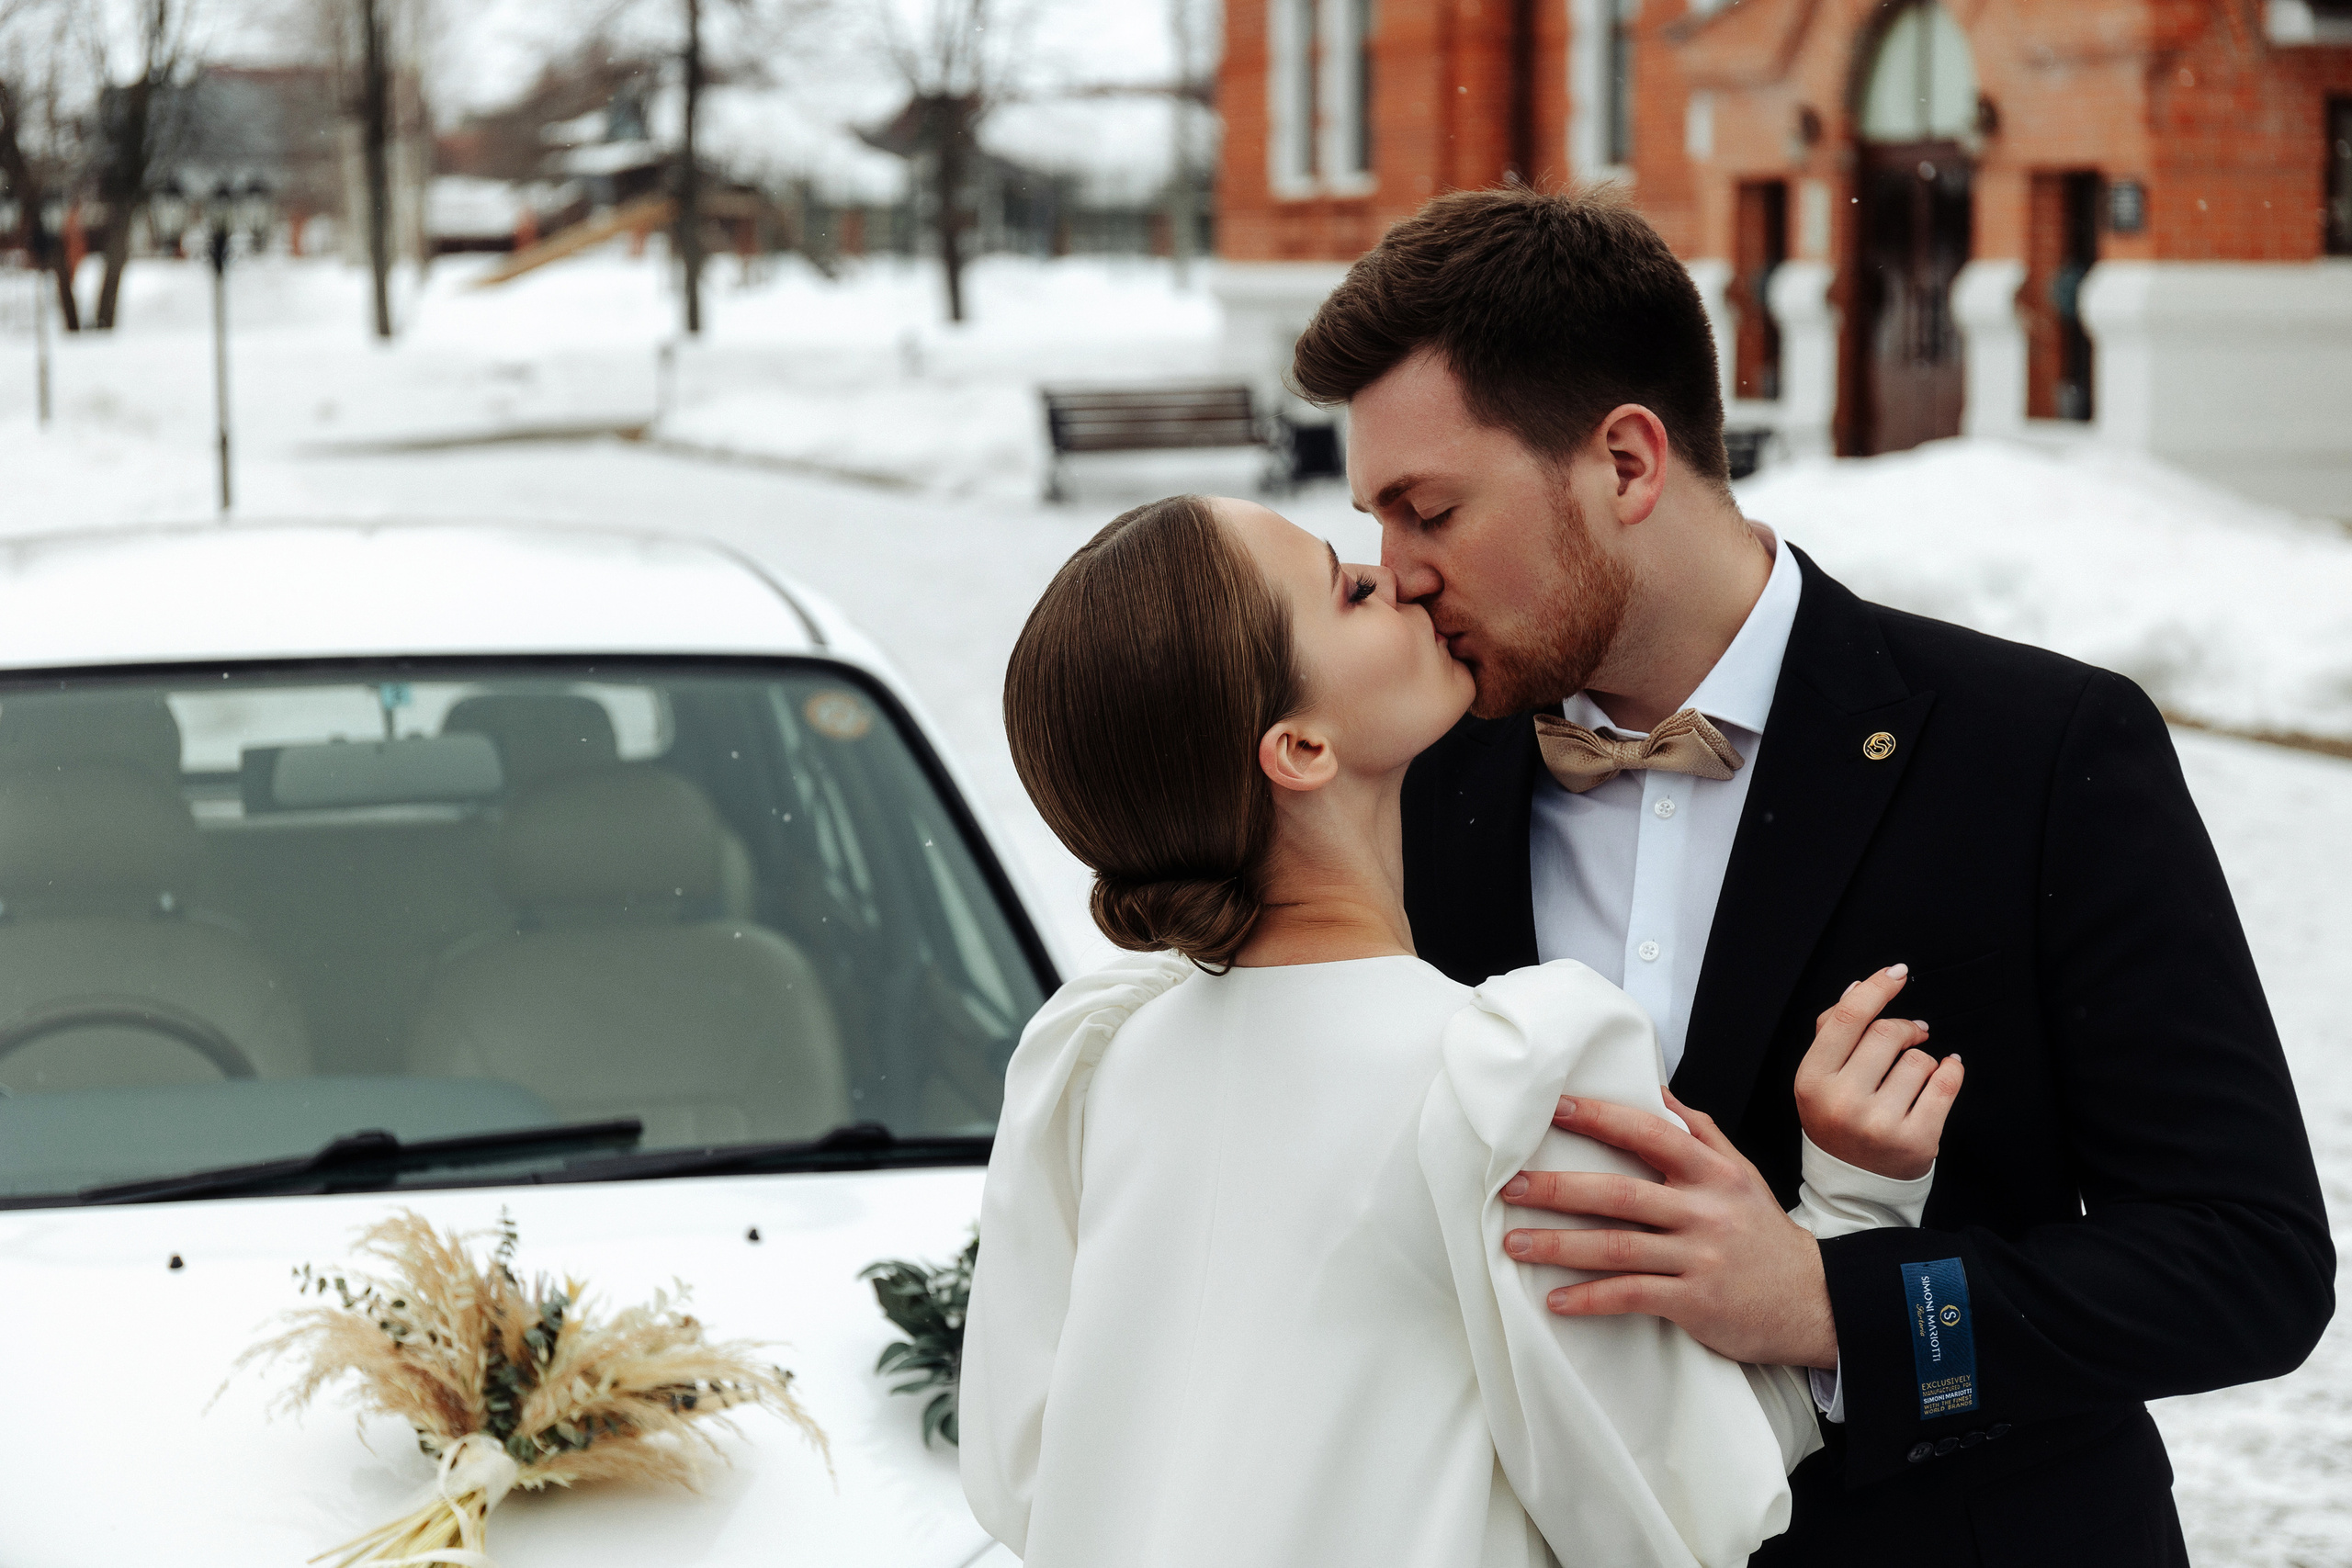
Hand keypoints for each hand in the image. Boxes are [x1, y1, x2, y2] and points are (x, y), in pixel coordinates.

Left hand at [1501, 1090, 1838, 1367]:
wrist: (1817, 1302)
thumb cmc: (1764, 1233)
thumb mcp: (1742, 1174)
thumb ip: (1698, 1132)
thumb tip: (1655, 1090)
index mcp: (1712, 1173)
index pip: (1648, 1134)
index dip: (1599, 1119)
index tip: (1553, 1109)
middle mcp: (1704, 1210)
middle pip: (1620, 1193)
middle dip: (1559, 1188)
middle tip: (1510, 1186)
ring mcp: (1699, 1257)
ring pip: (1617, 1247)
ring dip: (1559, 1245)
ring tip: (1514, 1243)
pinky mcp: (1695, 1302)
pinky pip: (1632, 1296)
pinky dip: (1590, 1299)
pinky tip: (1554, 1300)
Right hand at [1795, 964, 1964, 1180]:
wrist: (1854, 1187)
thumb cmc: (1837, 1122)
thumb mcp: (1819, 1079)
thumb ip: (1833, 1032)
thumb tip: (1858, 988)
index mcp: (1812, 1080)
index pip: (1848, 1019)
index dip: (1877, 989)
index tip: (1898, 973)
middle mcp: (1842, 1101)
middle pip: (1887, 1034)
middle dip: (1905, 1029)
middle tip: (1912, 1035)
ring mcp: (1879, 1124)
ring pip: (1920, 1060)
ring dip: (1924, 1060)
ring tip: (1913, 1077)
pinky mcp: (1916, 1141)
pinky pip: (1947, 1084)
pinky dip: (1952, 1070)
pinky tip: (1947, 1070)